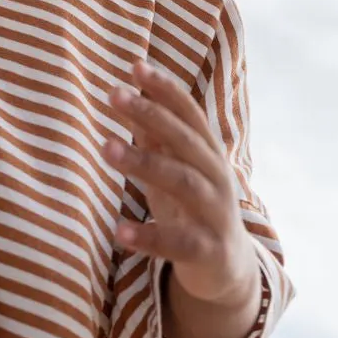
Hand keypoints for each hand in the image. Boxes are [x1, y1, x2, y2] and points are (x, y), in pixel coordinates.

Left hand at [104, 61, 259, 309]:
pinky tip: (119, 231)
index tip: (136, 66)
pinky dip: (149, 237)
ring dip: (145, 162)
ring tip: (107, 148)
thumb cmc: (193, 208)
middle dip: (150, 114)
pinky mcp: (209, 252)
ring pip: (183, 182)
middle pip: (184, 140)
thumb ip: (156, 137)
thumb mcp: (175, 168)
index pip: (189, 112)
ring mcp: (216, 214)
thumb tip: (129, 94)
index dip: (166, 89)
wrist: (230, 270)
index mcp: (208, 153)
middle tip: (114, 94)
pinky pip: (179, 243)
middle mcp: (217, 177)